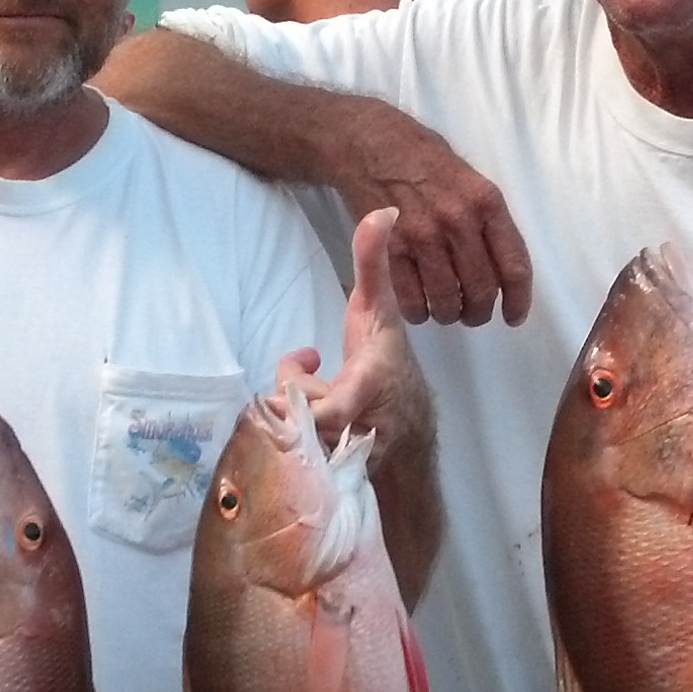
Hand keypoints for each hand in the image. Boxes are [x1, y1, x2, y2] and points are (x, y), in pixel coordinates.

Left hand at [304, 209, 433, 452]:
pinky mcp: (333, 480)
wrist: (408, 423)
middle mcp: (359, 429)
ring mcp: (346, 460)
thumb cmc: (387, 360)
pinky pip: (293, 462)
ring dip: (294, 413)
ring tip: (317, 392)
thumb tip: (384, 211)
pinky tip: (310, 424)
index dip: (305, 401)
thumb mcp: (380, 309)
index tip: (284, 393)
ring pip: (293, 436)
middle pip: (296, 416)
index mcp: (368, 386)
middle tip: (308, 368)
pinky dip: (293, 441)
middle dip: (292, 393)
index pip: (335, 404)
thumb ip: (374, 263)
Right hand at [328, 100, 531, 326]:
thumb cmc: (423, 159)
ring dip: (450, 315)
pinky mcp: (389, 249)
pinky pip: (411, 299)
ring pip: (447, 301)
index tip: (514, 317)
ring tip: (446, 310)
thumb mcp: (469, 179)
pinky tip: (419, 307)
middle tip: (473, 314)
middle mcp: (458, 221)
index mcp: (486, 202)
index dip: (518, 300)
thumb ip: (487, 221)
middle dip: (480, 312)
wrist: (369, 145)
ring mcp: (422, 237)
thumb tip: (501, 268)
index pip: (514, 265)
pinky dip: (418, 312)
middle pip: (481, 290)